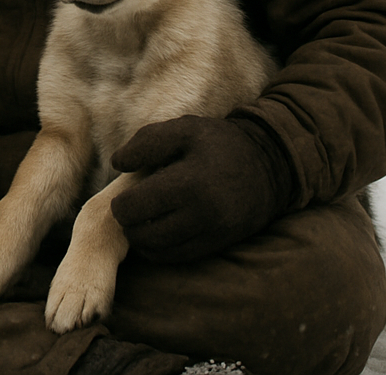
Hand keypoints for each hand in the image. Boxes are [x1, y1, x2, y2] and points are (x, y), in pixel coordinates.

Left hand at [110, 115, 294, 263]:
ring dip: (143, 238)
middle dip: (129, 223)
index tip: (122, 194)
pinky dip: (161, 248)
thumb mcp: (182, 128)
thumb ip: (145, 143)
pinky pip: (179, 257)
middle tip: (130, 207)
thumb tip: (117, 164)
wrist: (268, 164)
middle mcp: (202, 216)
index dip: (119, 204)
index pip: (135, 208)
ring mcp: (213, 234)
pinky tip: (159, 229)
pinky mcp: (220, 245)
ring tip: (143, 218)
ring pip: (160, 251)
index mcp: (189, 183)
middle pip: (144, 234)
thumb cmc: (217, 142)